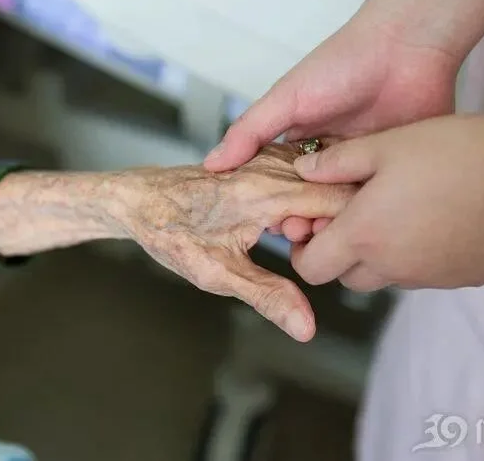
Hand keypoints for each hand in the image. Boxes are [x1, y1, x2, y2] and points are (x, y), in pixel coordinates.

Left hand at [115, 142, 355, 341]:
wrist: (137, 200)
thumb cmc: (170, 232)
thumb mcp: (216, 273)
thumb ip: (268, 296)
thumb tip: (306, 327)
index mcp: (266, 191)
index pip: (340, 197)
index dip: (346, 229)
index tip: (328, 251)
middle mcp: (271, 165)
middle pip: (338, 182)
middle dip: (335, 220)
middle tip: (300, 246)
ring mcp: (267, 157)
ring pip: (324, 174)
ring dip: (321, 207)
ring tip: (288, 235)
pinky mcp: (262, 158)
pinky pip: (305, 171)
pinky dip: (309, 194)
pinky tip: (285, 221)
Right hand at [203, 18, 458, 239]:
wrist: (405, 47)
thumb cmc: (342, 65)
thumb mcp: (286, 98)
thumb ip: (249, 132)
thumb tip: (211, 165)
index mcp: (301, 143)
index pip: (277, 185)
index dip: (268, 205)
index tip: (263, 222)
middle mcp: (329, 159)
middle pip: (308, 203)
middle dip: (297, 219)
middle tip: (294, 230)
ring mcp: (362, 166)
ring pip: (339, 207)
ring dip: (327, 222)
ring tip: (320, 231)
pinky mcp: (392, 171)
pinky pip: (374, 201)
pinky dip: (362, 216)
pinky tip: (353, 226)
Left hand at [289, 114, 483, 291]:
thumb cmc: (453, 152)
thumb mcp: (387, 145)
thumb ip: (336, 162)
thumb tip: (301, 170)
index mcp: (364, 235)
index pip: (311, 269)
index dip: (304, 252)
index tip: (315, 227)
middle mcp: (392, 267)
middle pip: (346, 278)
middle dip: (341, 254)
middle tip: (357, 216)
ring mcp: (428, 279)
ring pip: (386, 277)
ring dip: (380, 255)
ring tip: (401, 212)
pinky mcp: (460, 280)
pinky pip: (424, 275)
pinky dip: (418, 256)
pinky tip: (438, 220)